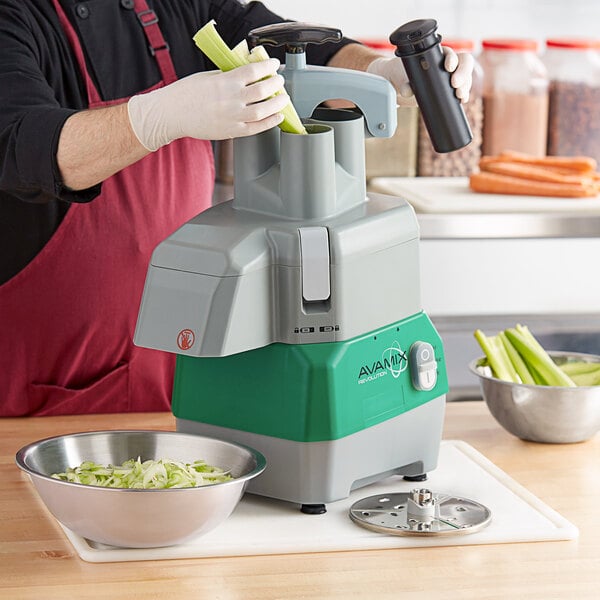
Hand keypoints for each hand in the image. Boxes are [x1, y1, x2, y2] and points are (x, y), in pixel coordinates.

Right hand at [127, 59, 289, 150]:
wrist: (172, 114)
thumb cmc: (186, 94)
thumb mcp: (207, 76)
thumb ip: (228, 75)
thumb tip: (246, 72)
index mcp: (225, 81)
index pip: (253, 71)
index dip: (268, 66)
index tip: (274, 64)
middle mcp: (231, 99)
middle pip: (262, 90)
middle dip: (275, 83)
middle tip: (279, 81)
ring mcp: (232, 117)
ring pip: (263, 110)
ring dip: (277, 103)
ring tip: (283, 98)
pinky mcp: (232, 131)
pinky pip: (256, 128)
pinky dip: (270, 122)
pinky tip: (278, 116)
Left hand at [366, 47, 474, 105]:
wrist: (397, 84)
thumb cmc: (398, 74)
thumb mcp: (399, 76)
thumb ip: (403, 83)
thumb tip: (407, 90)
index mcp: (434, 55)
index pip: (449, 52)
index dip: (452, 59)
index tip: (448, 67)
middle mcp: (444, 63)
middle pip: (463, 63)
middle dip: (463, 73)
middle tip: (456, 85)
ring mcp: (447, 76)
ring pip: (464, 76)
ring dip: (465, 85)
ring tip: (460, 96)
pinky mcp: (446, 89)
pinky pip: (460, 89)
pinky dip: (463, 94)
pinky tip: (462, 100)